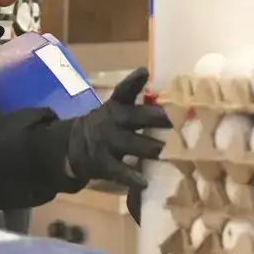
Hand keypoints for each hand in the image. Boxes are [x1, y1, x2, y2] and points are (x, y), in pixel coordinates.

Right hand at [66, 67, 170, 188]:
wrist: (73, 146)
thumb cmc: (107, 125)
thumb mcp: (116, 111)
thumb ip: (140, 107)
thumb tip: (175, 101)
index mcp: (116, 105)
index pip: (124, 90)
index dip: (134, 81)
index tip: (144, 72)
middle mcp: (113, 120)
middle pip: (138, 117)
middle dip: (159, 118)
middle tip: (179, 121)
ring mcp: (108, 142)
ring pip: (136, 145)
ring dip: (154, 148)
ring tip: (172, 152)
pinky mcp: (104, 163)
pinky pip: (121, 171)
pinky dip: (133, 177)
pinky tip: (143, 181)